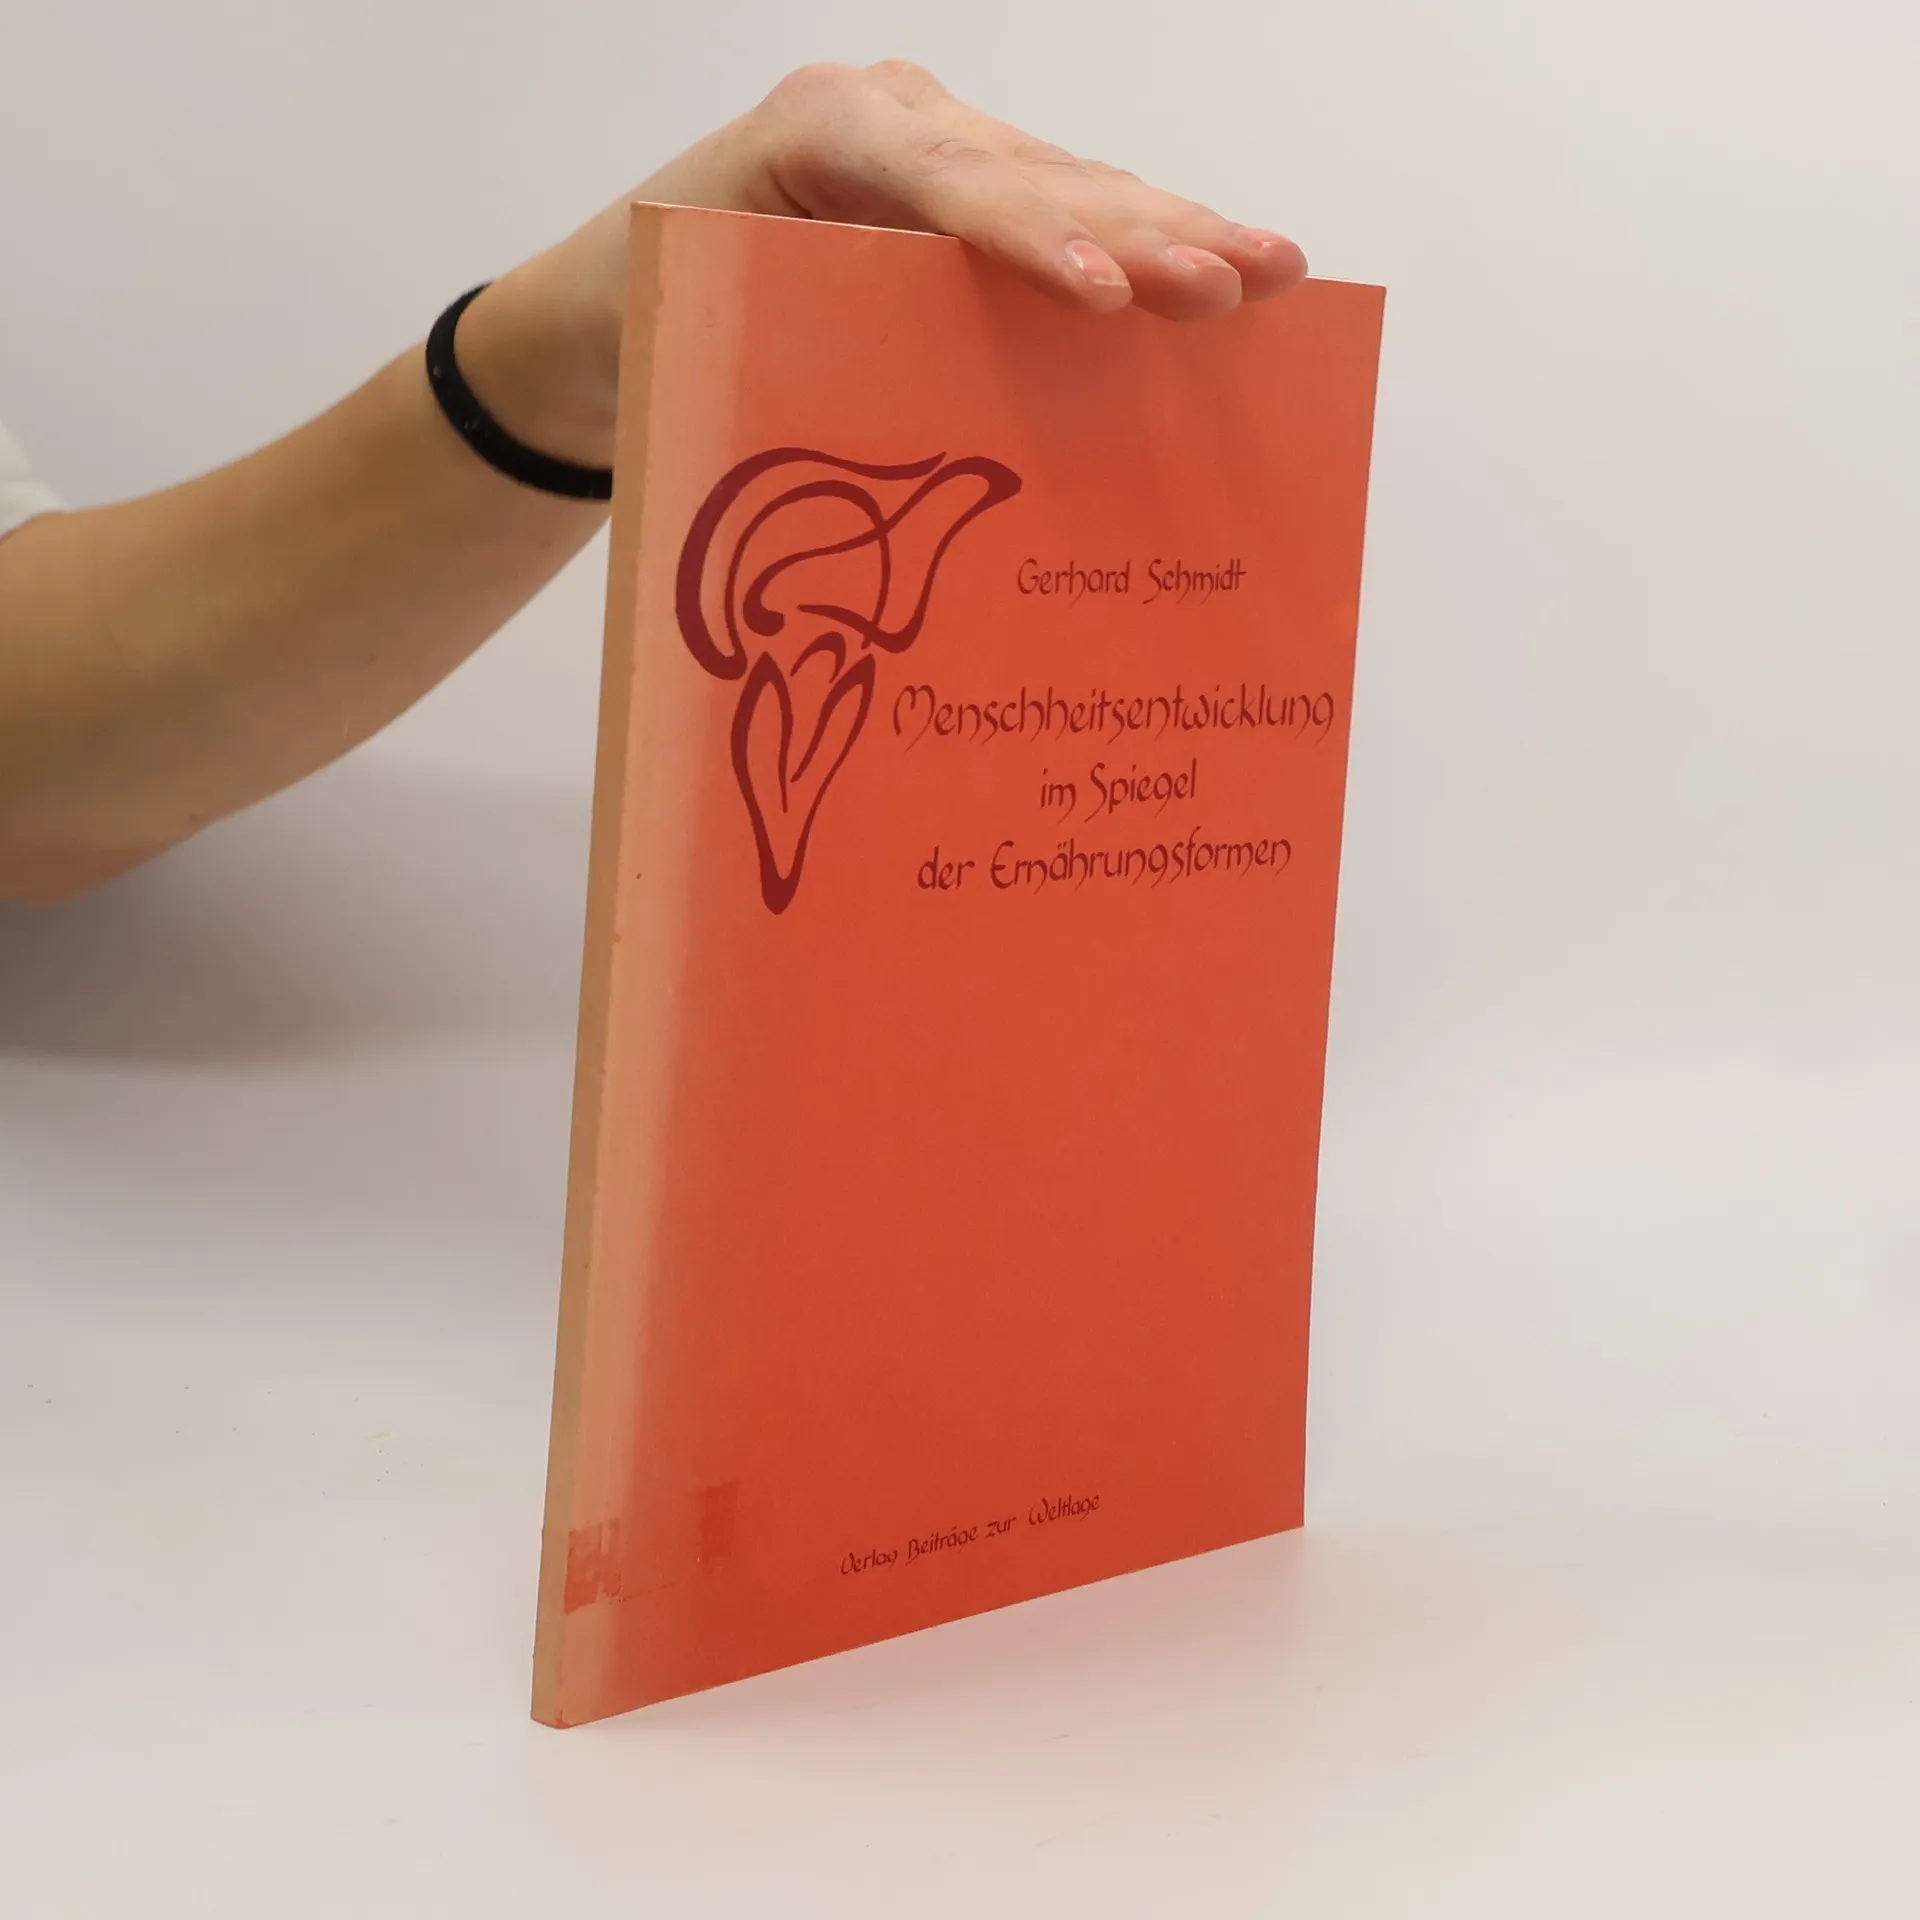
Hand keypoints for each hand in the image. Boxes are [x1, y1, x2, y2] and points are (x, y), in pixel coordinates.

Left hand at [457, 60, 1308, 470]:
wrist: (604, 305)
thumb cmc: (647, 319)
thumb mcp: (699, 325)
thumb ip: (809, 343)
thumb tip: (932, 451)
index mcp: (820, 135)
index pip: (950, 185)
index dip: (1038, 240)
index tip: (1110, 293)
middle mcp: (891, 122)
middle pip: (1039, 176)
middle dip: (1149, 229)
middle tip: (1245, 278)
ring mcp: (933, 150)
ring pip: (1070, 184)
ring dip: (1175, 229)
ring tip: (1272, 267)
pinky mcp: (956, 196)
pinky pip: (1059, 213)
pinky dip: (1140, 242)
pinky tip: (1220, 270)